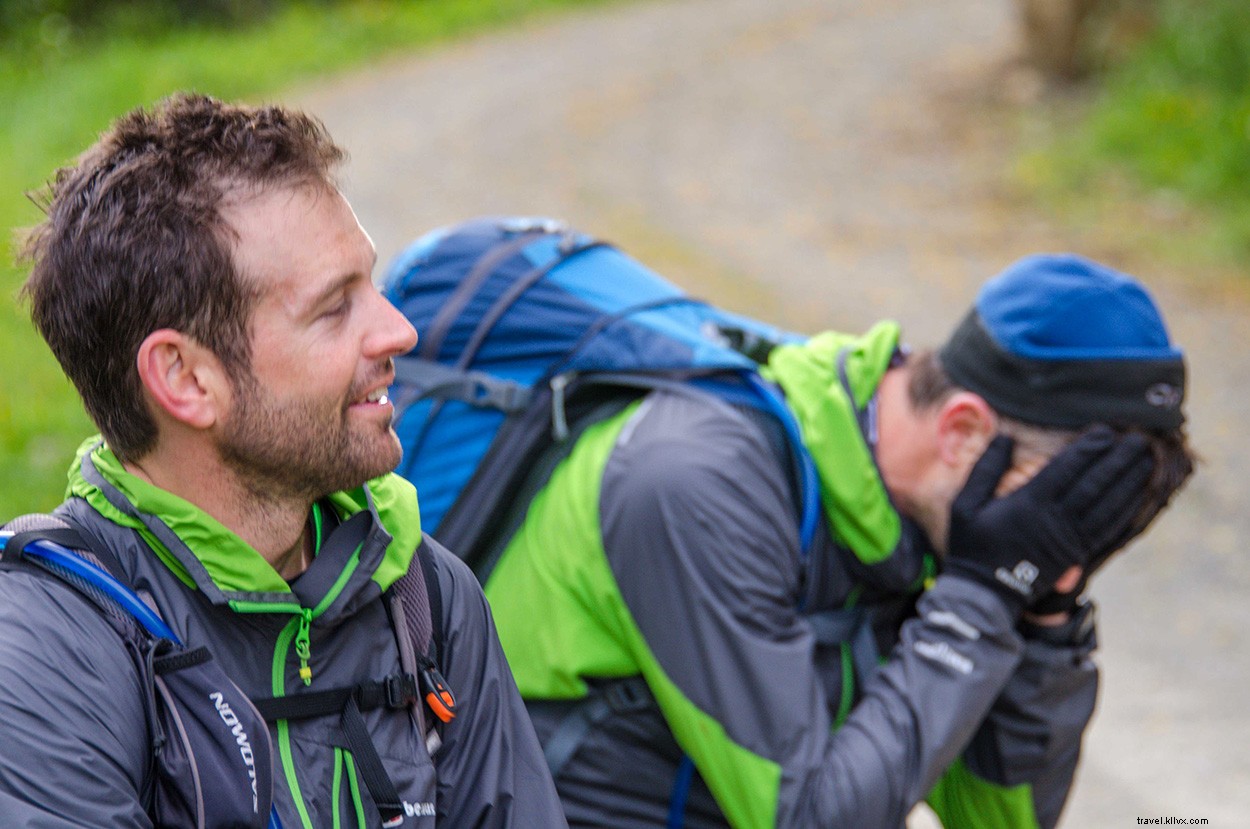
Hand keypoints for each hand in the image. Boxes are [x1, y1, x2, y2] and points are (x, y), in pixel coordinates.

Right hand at [944, 427, 1154, 616]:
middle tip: (1139, 439)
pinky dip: (1126, 509)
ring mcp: (1069, 539)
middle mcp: (1054, 519)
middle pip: (1094, 484)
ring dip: (1129, 482)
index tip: (1105, 431)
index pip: (1066, 469)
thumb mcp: (966, 503)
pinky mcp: (1076, 554)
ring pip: (1107, 505)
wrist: (984, 592)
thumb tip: (1005, 437)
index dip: (1088, 449)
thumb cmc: (972, 545)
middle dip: (1118, 460)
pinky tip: (1139, 495)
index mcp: (1029, 504)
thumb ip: (986, 468)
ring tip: (1147, 460)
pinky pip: (1107, 529)